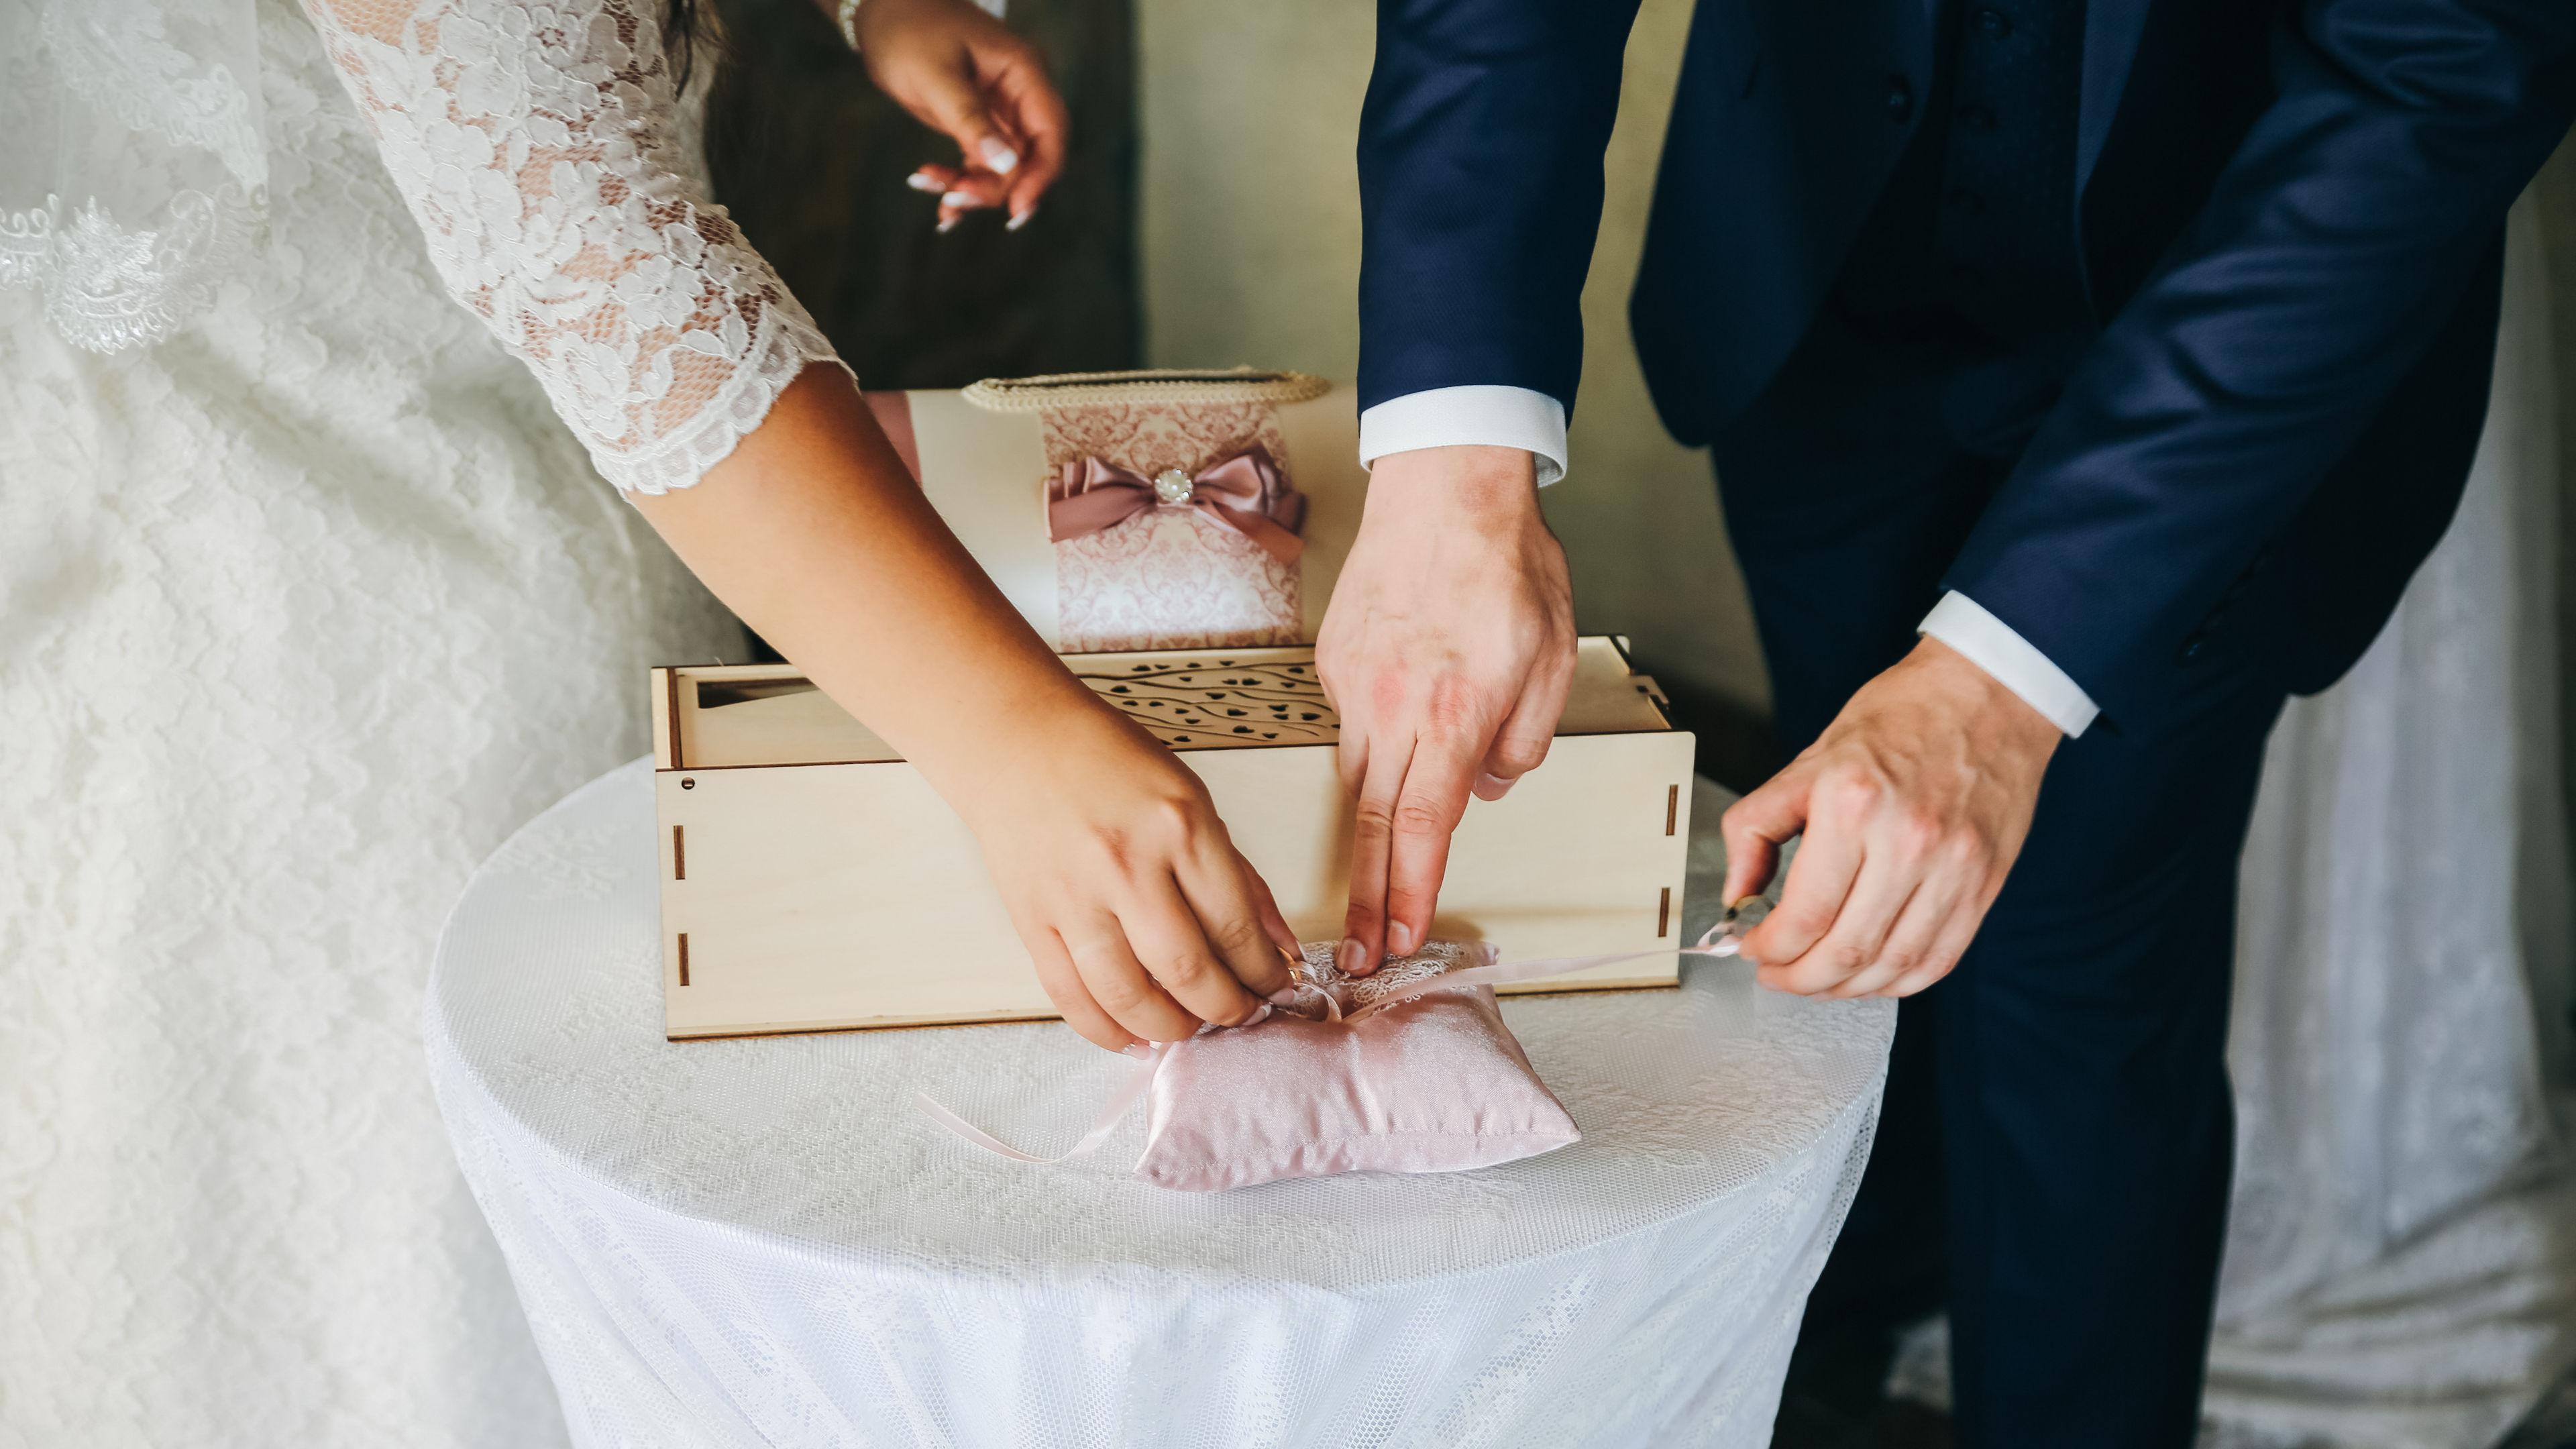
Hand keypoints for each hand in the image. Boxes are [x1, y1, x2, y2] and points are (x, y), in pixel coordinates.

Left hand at [852, 0, 1067, 229]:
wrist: (883, 12)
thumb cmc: (910, 30)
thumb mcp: (937, 76)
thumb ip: (971, 120)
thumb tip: (1006, 166)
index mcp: (1024, 72)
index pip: (1051, 133)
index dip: (1041, 176)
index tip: (1017, 211)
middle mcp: (1020, 94)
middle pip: (1029, 159)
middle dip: (995, 187)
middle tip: (953, 200)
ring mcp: (1001, 111)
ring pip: (1004, 169)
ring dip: (972, 188)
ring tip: (931, 188)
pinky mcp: (979, 124)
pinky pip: (981, 164)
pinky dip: (961, 182)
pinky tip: (935, 193)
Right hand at [955, 706, 1300, 1051]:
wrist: (1015, 740)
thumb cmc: (1107, 762)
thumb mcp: (1193, 799)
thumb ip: (1238, 875)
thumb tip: (1279, 943)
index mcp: (1179, 828)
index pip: (1236, 926)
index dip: (1264, 972)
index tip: (1276, 987)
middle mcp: (1126, 865)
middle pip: (1187, 971)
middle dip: (1225, 1009)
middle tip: (1240, 1014)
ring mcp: (1074, 897)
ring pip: (1128, 996)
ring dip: (1169, 1028)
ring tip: (1189, 1026)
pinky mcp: (1033, 921)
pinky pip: (1070, 996)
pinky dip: (1105, 1030)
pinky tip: (1132, 1037)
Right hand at [1315, 445, 1575, 974]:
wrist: (1447, 483)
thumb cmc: (1509, 563)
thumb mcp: (1552, 661)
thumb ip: (1522, 740)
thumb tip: (1486, 787)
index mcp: (1452, 717)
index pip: (1421, 831)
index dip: (1405, 895)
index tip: (1394, 940)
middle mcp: (1393, 708)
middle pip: (1372, 824)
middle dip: (1365, 897)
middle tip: (1355, 952)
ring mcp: (1354, 683)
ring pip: (1357, 776)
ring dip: (1369, 824)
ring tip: (1374, 870)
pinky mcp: (1334, 659)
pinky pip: (1352, 723)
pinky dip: (1373, 742)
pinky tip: (1398, 726)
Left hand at [1720, 637, 2060, 997]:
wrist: (1989, 695)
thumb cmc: (1899, 719)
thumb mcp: (1808, 760)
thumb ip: (1757, 827)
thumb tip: (1737, 894)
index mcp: (1853, 805)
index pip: (1804, 914)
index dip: (1768, 949)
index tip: (1751, 949)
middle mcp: (1908, 842)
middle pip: (1846, 951)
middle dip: (1798, 979)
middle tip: (1776, 975)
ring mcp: (1954, 868)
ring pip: (1893, 965)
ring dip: (1846, 989)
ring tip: (1817, 980)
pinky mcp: (1986, 883)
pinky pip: (1940, 958)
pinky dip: (1899, 981)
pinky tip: (1871, 974)